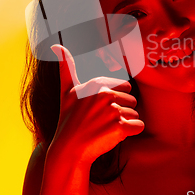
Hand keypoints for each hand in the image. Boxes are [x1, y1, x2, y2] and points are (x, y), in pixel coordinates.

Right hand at [46, 44, 144, 166]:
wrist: (69, 150)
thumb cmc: (69, 120)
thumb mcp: (67, 91)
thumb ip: (66, 67)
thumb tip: (55, 45)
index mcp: (97, 83)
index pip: (125, 86)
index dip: (116, 100)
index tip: (100, 109)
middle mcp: (105, 94)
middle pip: (132, 100)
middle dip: (122, 112)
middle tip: (102, 121)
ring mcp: (112, 110)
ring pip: (135, 114)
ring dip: (125, 124)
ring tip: (105, 129)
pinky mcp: (119, 127)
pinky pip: (138, 126)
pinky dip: (131, 132)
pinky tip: (114, 135)